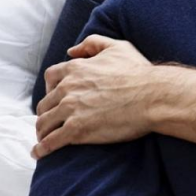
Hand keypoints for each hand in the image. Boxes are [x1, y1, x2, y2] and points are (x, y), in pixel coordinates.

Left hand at [32, 35, 155, 159]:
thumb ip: (93, 43)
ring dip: (42, 131)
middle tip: (52, 120)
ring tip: (44, 138)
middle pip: (44, 103)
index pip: (50, 78)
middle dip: (46, 112)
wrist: (154, 96)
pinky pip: (51, 141)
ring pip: (44, 122)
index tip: (55, 97)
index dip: (50, 88)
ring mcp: (70, 109)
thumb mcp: (118, 47)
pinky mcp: (76, 130)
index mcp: (76, 69)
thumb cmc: (140, 73)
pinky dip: (42, 148)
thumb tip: (72, 50)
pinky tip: (41, 153)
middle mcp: (68, 88)